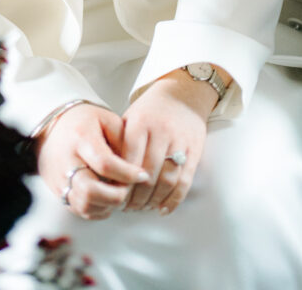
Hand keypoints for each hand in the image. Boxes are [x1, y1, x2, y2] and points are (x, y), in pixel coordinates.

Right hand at [36, 103, 151, 220]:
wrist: (54, 126)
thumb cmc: (85, 121)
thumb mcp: (107, 119)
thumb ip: (124, 140)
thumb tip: (136, 167)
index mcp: (81, 138)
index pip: (105, 164)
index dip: (127, 174)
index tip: (143, 175)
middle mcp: (66, 161)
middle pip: (90, 191)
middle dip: (116, 196)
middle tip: (129, 189)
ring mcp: (59, 178)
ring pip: (84, 205)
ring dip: (107, 205)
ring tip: (118, 193)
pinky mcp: (58, 191)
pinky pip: (80, 210)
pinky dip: (98, 209)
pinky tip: (107, 198)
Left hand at [120, 71, 212, 214]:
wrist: (184, 94)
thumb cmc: (151, 109)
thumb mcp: (131, 117)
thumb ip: (121, 142)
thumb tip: (108, 175)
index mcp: (140, 122)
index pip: (128, 159)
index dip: (121, 181)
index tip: (114, 193)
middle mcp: (160, 131)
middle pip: (147, 174)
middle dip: (136, 196)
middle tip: (127, 207)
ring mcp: (179, 141)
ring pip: (166, 180)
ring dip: (153, 200)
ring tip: (143, 208)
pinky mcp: (194, 151)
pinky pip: (184, 181)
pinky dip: (173, 200)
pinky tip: (162, 208)